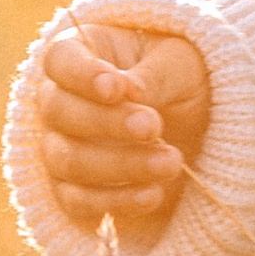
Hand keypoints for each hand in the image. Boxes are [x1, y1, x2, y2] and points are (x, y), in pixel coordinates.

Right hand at [38, 23, 212, 236]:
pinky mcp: (73, 190)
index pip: (60, 59)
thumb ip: (156, 74)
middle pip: (57, 111)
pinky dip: (114, 201)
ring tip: (171, 163)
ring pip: (66, 160)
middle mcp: (60, 99)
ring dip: (120, 165)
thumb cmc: (180, 78)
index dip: (80, 75)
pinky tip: (153, 194)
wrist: (196, 126)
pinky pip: (76, 202)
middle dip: (106, 122)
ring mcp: (60, 147)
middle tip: (153, 126)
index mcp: (81, 53)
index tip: (116, 90)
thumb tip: (131, 91)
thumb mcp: (182, 63)